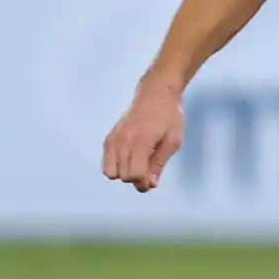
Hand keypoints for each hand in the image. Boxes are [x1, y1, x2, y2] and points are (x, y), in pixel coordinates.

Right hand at [102, 77, 186, 191]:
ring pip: (110, 171)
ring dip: (124, 173)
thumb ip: (159, 164)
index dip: (144, 182)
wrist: (156, 93)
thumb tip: (150, 184)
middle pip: (122, 176)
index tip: (153, 179)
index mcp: (140, 142)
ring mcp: (114, 139)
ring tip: (137, 164)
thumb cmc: (169, 116)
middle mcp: (123, 141)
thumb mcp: (173, 142)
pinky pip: (105, 162)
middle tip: (148, 170)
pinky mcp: (109, 137)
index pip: (133, 175)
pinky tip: (128, 158)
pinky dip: (115, 165)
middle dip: (136, 178)